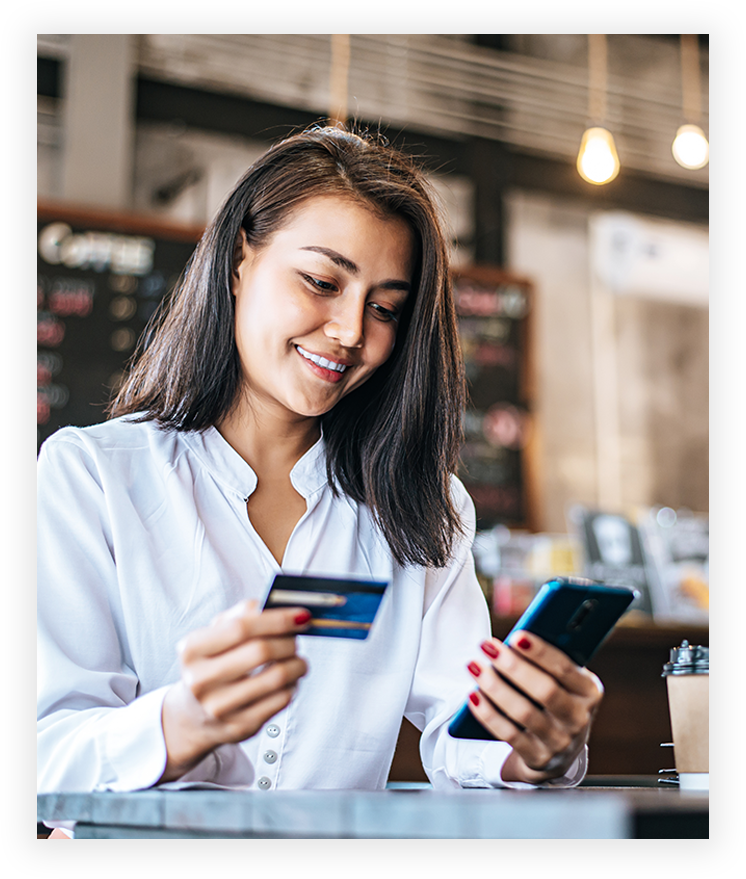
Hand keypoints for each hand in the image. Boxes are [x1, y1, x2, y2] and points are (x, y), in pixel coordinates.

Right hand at [159, 600, 309, 781]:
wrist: (193, 714)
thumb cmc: (211, 664)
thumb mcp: (216, 634)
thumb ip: (244, 613)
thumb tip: (280, 606)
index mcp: (192, 649)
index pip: (241, 627)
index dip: (277, 619)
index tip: (301, 615)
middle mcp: (200, 680)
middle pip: (260, 651)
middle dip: (289, 641)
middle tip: (297, 638)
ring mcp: (219, 707)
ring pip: (276, 677)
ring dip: (297, 664)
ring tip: (297, 660)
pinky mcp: (240, 726)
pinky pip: (281, 700)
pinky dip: (293, 685)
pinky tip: (288, 680)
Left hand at [466, 631, 603, 784]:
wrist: (559, 749)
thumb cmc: (554, 697)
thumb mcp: (561, 679)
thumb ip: (547, 659)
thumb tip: (515, 639)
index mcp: (589, 690)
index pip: (564, 668)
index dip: (540, 652)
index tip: (516, 636)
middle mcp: (579, 718)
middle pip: (545, 691)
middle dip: (513, 666)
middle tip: (487, 646)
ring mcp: (560, 742)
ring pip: (524, 713)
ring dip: (495, 687)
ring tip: (474, 666)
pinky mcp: (539, 759)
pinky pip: (510, 735)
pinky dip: (489, 715)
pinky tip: (473, 696)